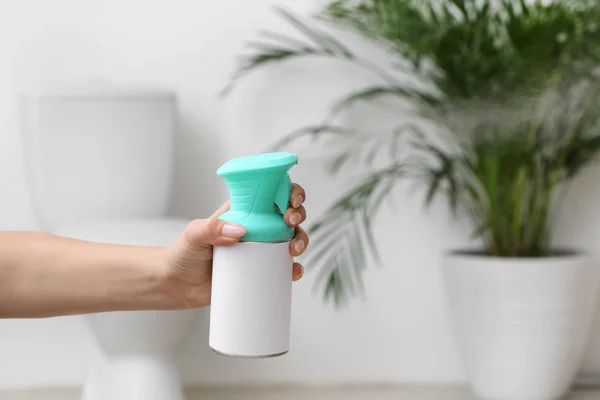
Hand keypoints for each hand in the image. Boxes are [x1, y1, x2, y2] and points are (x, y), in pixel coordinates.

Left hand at [164, 183, 307, 308]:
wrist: (177, 285)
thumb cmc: (183, 253)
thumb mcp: (194, 234)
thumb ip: (212, 229)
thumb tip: (241, 231)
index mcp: (244, 211)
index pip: (271, 192)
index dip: (288, 191)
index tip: (291, 199)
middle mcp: (257, 227)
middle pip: (288, 213)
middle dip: (298, 213)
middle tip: (290, 221)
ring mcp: (261, 249)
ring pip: (292, 239)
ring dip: (301, 239)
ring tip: (294, 249)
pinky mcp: (260, 271)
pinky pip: (283, 268)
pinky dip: (294, 269)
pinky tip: (294, 271)